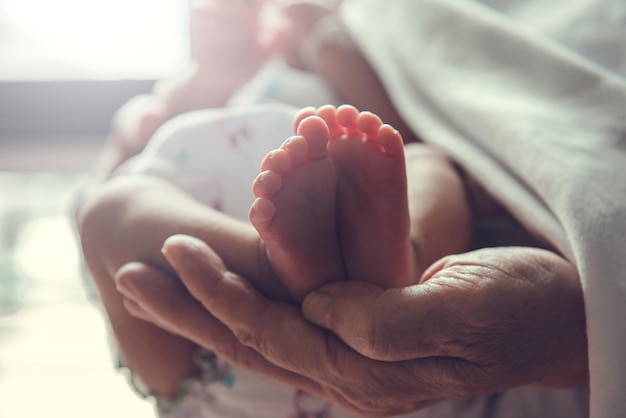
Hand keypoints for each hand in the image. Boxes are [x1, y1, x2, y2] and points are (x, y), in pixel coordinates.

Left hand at [117, 235, 587, 416]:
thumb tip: (320, 307)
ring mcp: (353, 359)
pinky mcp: (360, 338)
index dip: (221, 296)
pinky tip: (219, 289)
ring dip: (205, 307)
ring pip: (262, 337)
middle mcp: (351, 374)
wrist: (551, 316)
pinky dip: (246, 305)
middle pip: (250, 343)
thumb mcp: (465, 304)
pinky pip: (288, 326)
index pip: (274, 335)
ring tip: (154, 279)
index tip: (172, 253)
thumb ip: (390, 318)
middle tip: (128, 274)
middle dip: (187, 308)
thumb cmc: (518, 304)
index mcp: (369, 371)